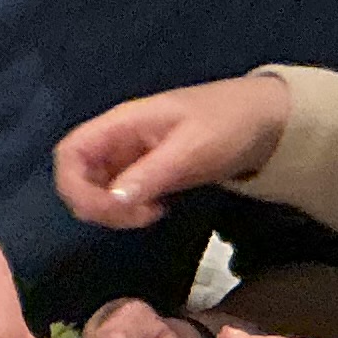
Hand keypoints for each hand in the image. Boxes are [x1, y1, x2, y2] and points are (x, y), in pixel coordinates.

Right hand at [54, 74, 294, 229]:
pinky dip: (128, 209)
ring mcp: (130, 156)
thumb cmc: (230, 124)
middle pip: (78, 175)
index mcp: (123, 123)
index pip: (70, 153)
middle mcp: (118, 139)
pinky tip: (157, 210)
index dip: (75, 187)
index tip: (110, 209)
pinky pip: (119, 194)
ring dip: (114, 211)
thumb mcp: (192, 149)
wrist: (267, 121)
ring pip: (97, 189)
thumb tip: (112, 202)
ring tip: (152, 214)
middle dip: (97, 205)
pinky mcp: (145, 171)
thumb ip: (150, 174)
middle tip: (138, 217)